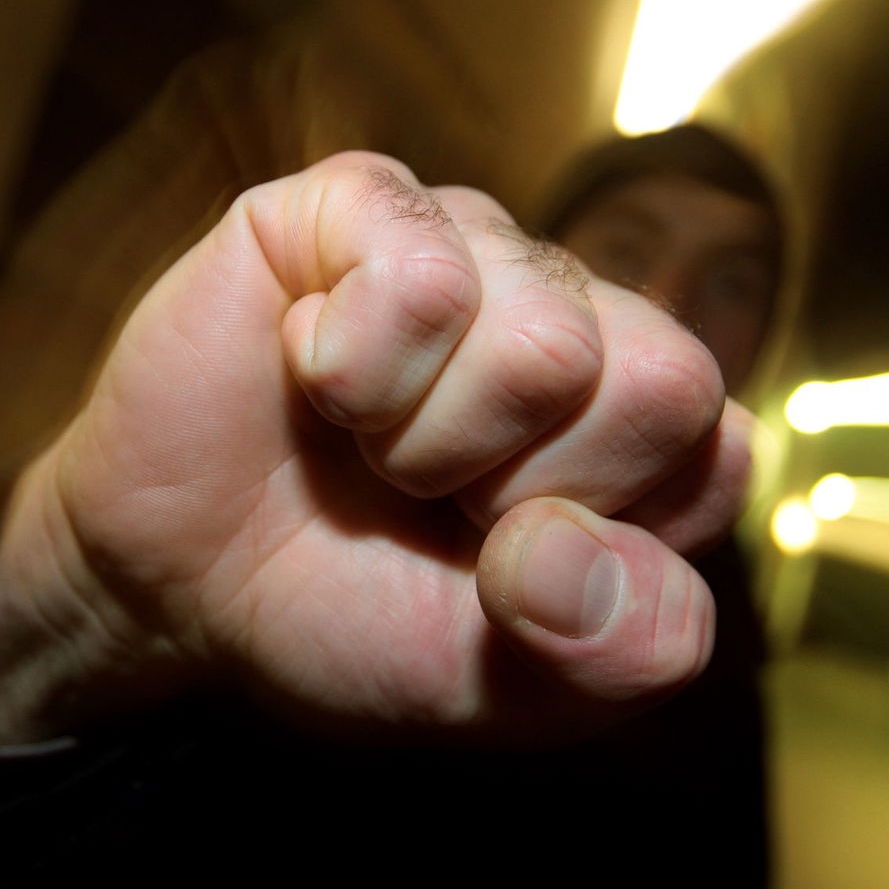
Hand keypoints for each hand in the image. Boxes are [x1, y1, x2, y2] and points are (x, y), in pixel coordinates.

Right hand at [0, 152, 751, 744]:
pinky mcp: (361, 201)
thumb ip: (615, 652)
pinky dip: (352, 366)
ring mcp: (471, 244)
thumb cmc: (349, 611)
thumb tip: (578, 550)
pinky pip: (418, 268)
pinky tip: (314, 374)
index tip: (503, 563)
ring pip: (546, 337)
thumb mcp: (507, 686)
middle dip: (523, 490)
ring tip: (366, 444)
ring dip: (425, 442)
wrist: (175, 584)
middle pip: (660, 381)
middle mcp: (574, 310)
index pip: (714, 452)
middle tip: (432, 499)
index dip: (599, 537)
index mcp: (636, 417)